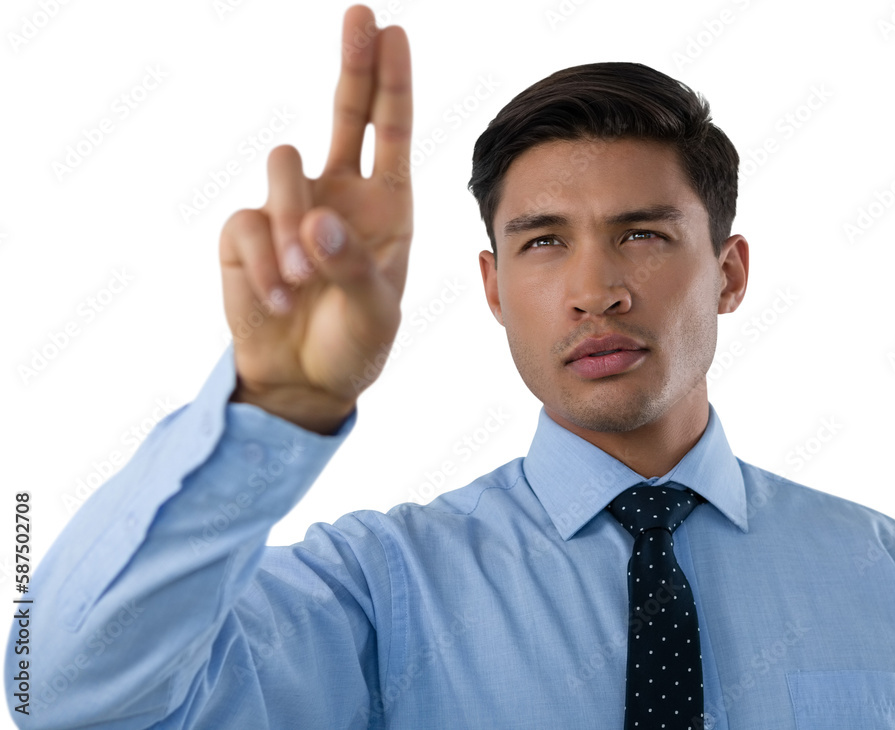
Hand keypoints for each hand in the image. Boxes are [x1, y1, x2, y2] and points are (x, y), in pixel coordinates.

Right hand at [219, 4, 411, 433]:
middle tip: (360, 13)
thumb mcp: (374, 313)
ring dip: (294, 225)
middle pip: (344, 113)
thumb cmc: (355, 343)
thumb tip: (316, 221)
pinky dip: (264, 264)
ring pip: (284, 167)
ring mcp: (289, 209)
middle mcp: (339, 195)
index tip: (393, 32)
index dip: (392, 84)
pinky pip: (247, 221)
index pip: (391, 134)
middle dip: (353, 65)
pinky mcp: (246, 231)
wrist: (304, 381)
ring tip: (304, 281)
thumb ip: (354, 267)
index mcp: (385, 208)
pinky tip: (278, 299)